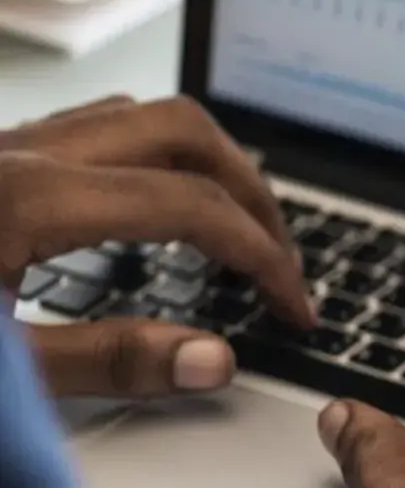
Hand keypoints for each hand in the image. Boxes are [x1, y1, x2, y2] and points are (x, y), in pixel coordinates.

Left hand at [1, 95, 313, 396]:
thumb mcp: (1, 371)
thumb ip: (105, 361)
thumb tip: (213, 358)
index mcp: (25, 197)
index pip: (190, 204)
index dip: (260, 256)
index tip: (292, 305)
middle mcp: (19, 152)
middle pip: (183, 131)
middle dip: (251, 194)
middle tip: (279, 262)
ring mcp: (3, 146)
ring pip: (140, 117)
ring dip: (207, 167)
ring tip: (234, 233)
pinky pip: (95, 130)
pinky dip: (153, 163)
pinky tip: (154, 216)